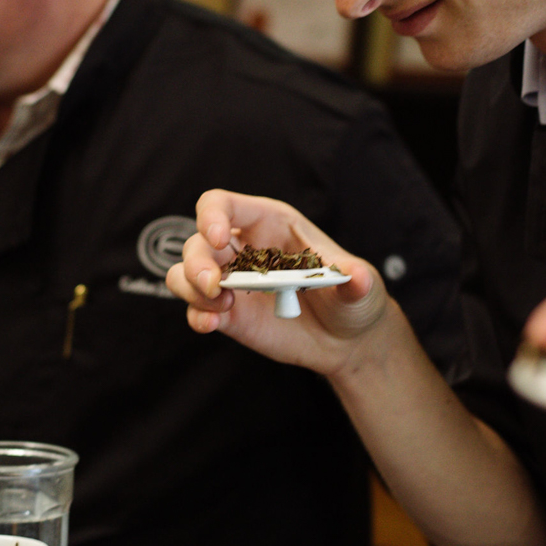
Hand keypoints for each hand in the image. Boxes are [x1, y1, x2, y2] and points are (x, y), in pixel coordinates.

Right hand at [167, 190, 391, 376]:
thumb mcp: (360, 284)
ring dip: (191, 287)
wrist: (348, 339)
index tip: (219, 238)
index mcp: (270, 223)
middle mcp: (243, 248)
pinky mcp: (228, 314)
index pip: (223, 205)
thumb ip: (354, 278)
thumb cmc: (352, 297)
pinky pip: (196, 308)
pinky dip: (197, 315)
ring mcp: (232, 282)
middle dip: (197, 262)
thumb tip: (358, 276)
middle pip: (198, 241)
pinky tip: (211, 325)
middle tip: (214, 285)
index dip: (212, 216)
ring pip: (186, 272)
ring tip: (221, 308)